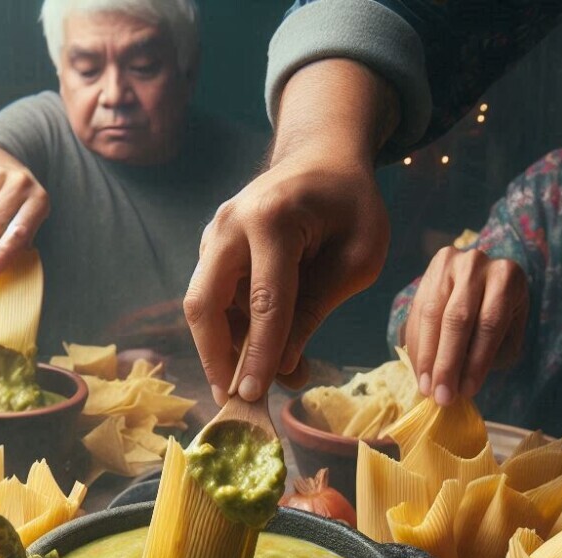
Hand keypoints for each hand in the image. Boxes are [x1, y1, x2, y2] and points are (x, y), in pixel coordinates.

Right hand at [185, 60, 399, 404]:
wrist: (322, 157)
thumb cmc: (351, 204)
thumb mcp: (358, 257)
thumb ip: (317, 308)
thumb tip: (282, 365)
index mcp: (273, 219)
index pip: (264, 300)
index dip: (259, 353)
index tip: (255, 396)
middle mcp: (229, 224)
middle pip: (205, 302)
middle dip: (216, 356)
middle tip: (234, 398)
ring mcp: (214, 233)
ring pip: (203, 304)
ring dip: (226, 347)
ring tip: (263, 377)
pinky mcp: (212, 246)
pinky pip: (213, 296)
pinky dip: (231, 327)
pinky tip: (260, 347)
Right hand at [403, 246, 528, 404]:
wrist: (487, 280)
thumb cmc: (502, 314)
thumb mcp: (509, 331)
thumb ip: (489, 353)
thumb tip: (460, 386)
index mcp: (506, 276)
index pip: (489, 323)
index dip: (476, 360)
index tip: (466, 392)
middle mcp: (476, 264)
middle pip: (457, 318)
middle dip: (447, 362)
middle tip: (441, 396)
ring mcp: (447, 265)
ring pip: (431, 316)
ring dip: (426, 357)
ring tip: (426, 388)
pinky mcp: (426, 275)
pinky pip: (416, 314)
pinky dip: (416, 346)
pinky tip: (419, 371)